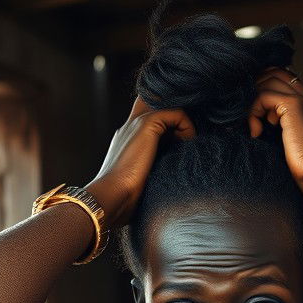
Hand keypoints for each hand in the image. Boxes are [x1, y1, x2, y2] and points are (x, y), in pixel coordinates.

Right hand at [86, 98, 195, 228]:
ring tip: (190, 144)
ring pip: (168, 106)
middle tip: (191, 139)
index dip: (170, 124)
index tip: (184, 143)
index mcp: (128, 139)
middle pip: (157, 104)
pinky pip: (176, 113)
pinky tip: (189, 144)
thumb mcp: (144, 182)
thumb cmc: (125, 198)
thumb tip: (176, 176)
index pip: (151, 118)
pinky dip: (187, 126)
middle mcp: (131, 126)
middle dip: (177, 117)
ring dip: (185, 123)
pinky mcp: (146, 125)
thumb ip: (155, 171)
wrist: (112, 196)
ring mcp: (136, 123)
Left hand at [248, 69, 302, 201]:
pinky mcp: (292, 105)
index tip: (259, 111)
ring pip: (269, 81)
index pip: (288, 81)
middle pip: (277, 73)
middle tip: (252, 113)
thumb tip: (268, 124)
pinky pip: (263, 96)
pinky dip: (254, 112)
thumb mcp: (298, 145)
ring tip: (255, 125)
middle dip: (258, 88)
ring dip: (255, 101)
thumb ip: (288, 131)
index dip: (268, 88)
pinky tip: (256, 132)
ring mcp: (302, 100)